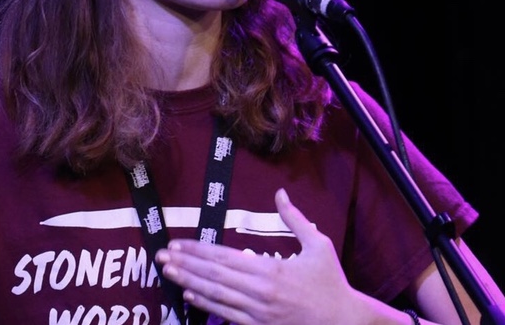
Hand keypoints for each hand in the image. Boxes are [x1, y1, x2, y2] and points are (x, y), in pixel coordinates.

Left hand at [155, 188, 364, 324]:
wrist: (345, 323)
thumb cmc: (332, 282)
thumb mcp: (318, 245)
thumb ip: (295, 219)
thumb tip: (280, 193)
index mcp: (271, 270)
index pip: (224, 257)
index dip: (198, 250)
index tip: (177, 244)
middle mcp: (260, 293)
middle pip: (214, 276)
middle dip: (185, 265)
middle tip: (160, 256)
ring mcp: (258, 314)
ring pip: (216, 297)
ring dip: (188, 284)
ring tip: (167, 273)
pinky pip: (227, 317)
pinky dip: (206, 306)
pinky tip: (190, 298)